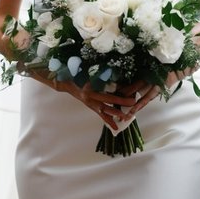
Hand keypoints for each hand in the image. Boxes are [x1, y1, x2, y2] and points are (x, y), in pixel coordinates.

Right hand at [33, 72, 157, 130]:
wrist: (66, 83)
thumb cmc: (78, 74)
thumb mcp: (88, 71)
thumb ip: (101, 72)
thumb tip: (117, 70)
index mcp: (90, 84)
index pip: (107, 85)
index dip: (119, 86)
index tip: (130, 85)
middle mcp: (90, 94)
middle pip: (108, 98)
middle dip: (122, 100)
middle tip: (133, 101)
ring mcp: (90, 102)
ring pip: (106, 109)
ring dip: (117, 113)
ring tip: (127, 117)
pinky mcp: (91, 107)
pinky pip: (102, 115)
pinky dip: (109, 121)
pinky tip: (117, 128)